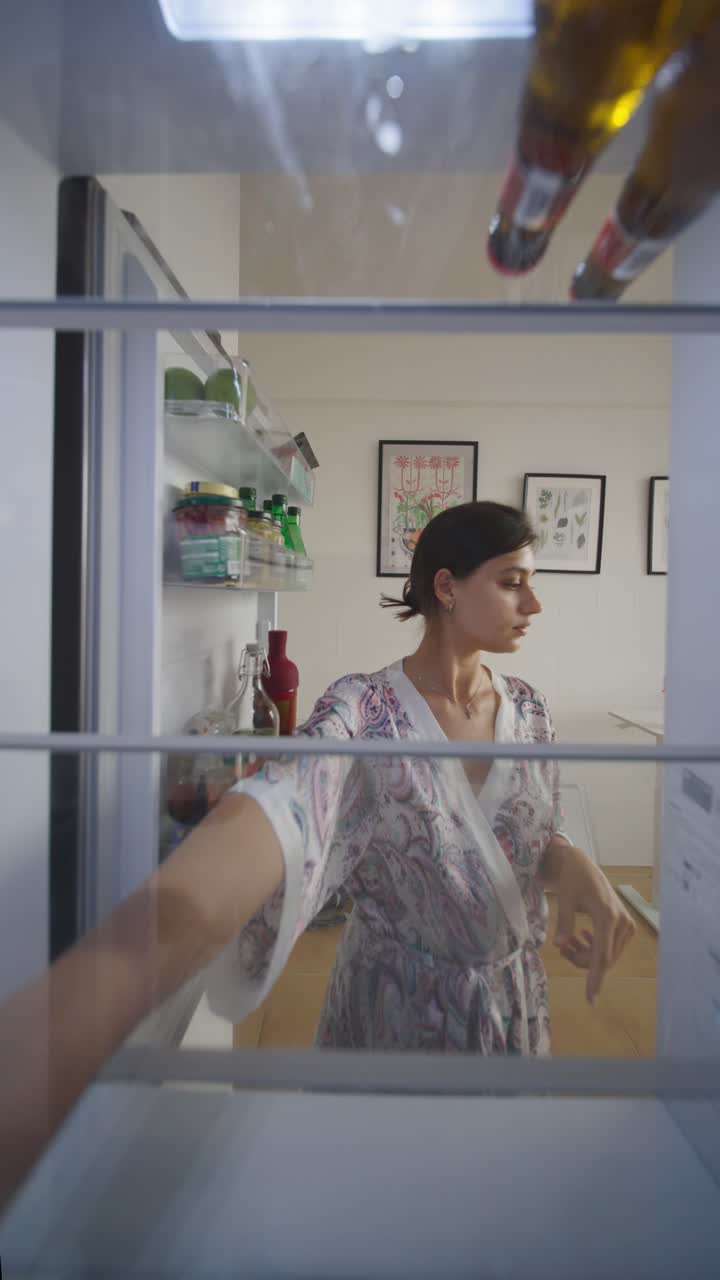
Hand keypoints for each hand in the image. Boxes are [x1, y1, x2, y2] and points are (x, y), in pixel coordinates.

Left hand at [550, 844, 635, 1005]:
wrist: (582, 866)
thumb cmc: (573, 879)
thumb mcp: (565, 899)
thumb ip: (563, 922)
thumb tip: (559, 945)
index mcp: (608, 916)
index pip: (603, 955)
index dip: (596, 978)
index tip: (590, 998)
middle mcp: (622, 922)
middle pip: (603, 958)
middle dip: (581, 960)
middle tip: (562, 949)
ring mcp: (626, 925)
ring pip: (606, 956)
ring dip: (586, 954)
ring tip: (568, 941)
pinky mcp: (625, 926)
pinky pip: (609, 948)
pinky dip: (593, 948)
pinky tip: (580, 937)